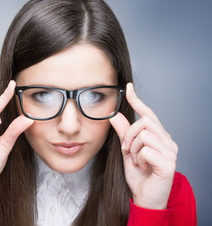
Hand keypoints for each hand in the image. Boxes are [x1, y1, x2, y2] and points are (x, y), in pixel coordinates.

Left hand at [109, 83, 177, 208]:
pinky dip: (138, 158)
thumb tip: (114, 115)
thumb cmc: (139, 175)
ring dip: (133, 148)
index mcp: (159, 137)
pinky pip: (146, 150)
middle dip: (129, 135)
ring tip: (136, 160)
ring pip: (144, 134)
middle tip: (127, 150)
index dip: (137, 100)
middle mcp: (168, 141)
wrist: (146, 198)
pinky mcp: (169, 163)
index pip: (149, 114)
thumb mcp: (128, 151)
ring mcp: (170, 151)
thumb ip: (123, 133)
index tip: (128, 88)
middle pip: (145, 121)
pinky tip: (142, 167)